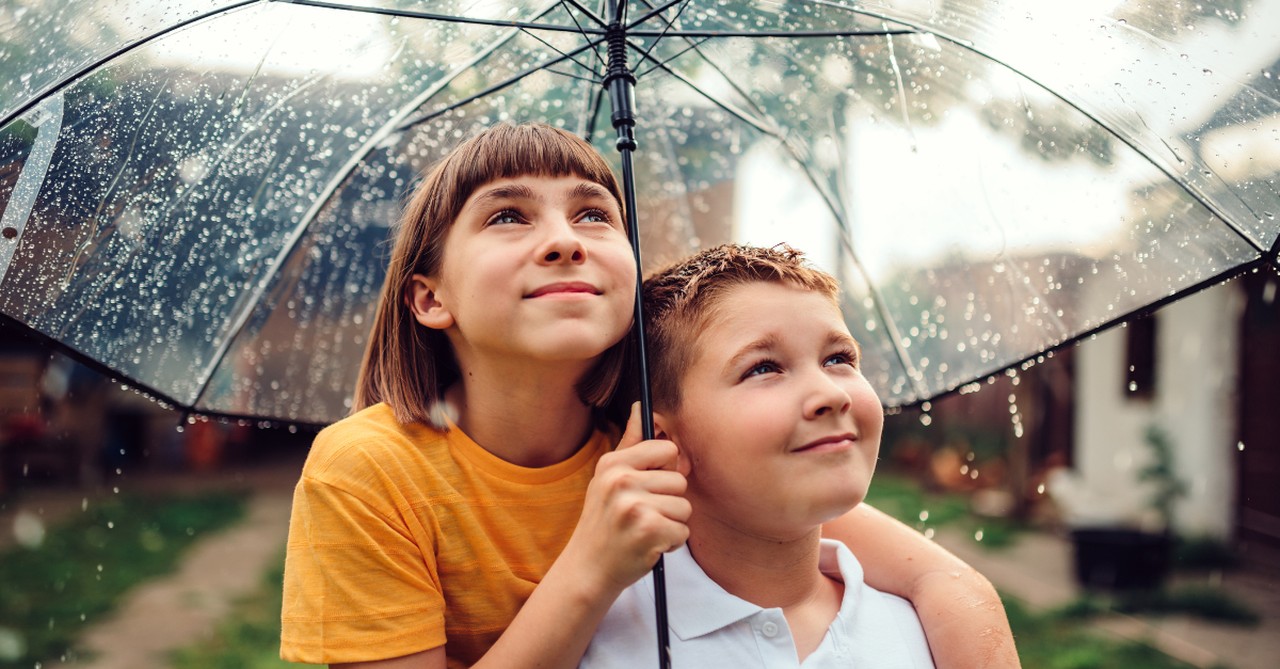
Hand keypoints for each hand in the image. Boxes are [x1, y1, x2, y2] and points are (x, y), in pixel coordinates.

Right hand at [560, 402, 690, 597]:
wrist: (588, 568)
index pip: (667, 449)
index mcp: (613, 463)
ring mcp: (634, 505)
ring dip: (671, 524)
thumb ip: (631, 443)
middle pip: (680, 480)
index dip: (666, 470)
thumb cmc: (604, 522)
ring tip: (645, 530)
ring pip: (685, 507)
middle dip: (669, 502)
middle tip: (643, 515)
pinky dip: (672, 543)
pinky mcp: (649, 530)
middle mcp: (621, 480)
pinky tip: (649, 545)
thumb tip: (641, 405)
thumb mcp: (608, 479)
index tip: (650, 486)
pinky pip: (683, 531)